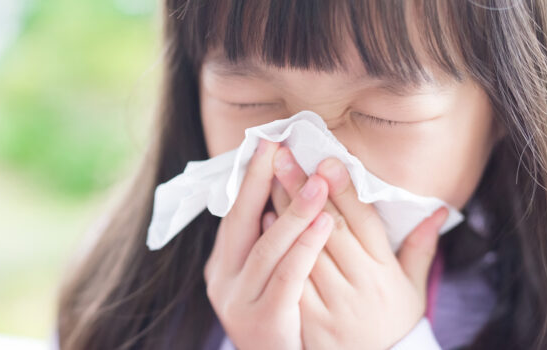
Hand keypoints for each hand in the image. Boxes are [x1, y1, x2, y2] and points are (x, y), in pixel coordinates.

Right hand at [204, 140, 334, 349]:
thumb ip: (266, 245)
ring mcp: (238, 302)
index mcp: (221, 268)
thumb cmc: (279, 323)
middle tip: (280, 146)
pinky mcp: (263, 320)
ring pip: (267, 248)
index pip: (234, 215)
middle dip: (261, 181)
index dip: (250, 179)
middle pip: (241, 223)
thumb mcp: (263, 282)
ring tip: (318, 181)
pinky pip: (287, 276)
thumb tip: (276, 203)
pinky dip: (305, 247)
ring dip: (293, 211)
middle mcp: (222, 282)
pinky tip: (326, 223)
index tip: (268, 143)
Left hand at [268, 147, 448, 349]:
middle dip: (306, 187)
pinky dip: (278, 248)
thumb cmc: (390, 324)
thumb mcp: (413, 289)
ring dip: (286, 210)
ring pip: (307, 248)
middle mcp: (360, 284)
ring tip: (267, 177)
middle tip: (284, 154)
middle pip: (330, 227)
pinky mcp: (308, 319)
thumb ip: (421, 248)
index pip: (363, 221)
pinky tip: (264, 220)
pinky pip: (290, 278)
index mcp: (384, 271)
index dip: (344, 188)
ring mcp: (333, 303)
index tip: (327, 158)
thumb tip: (438, 209)